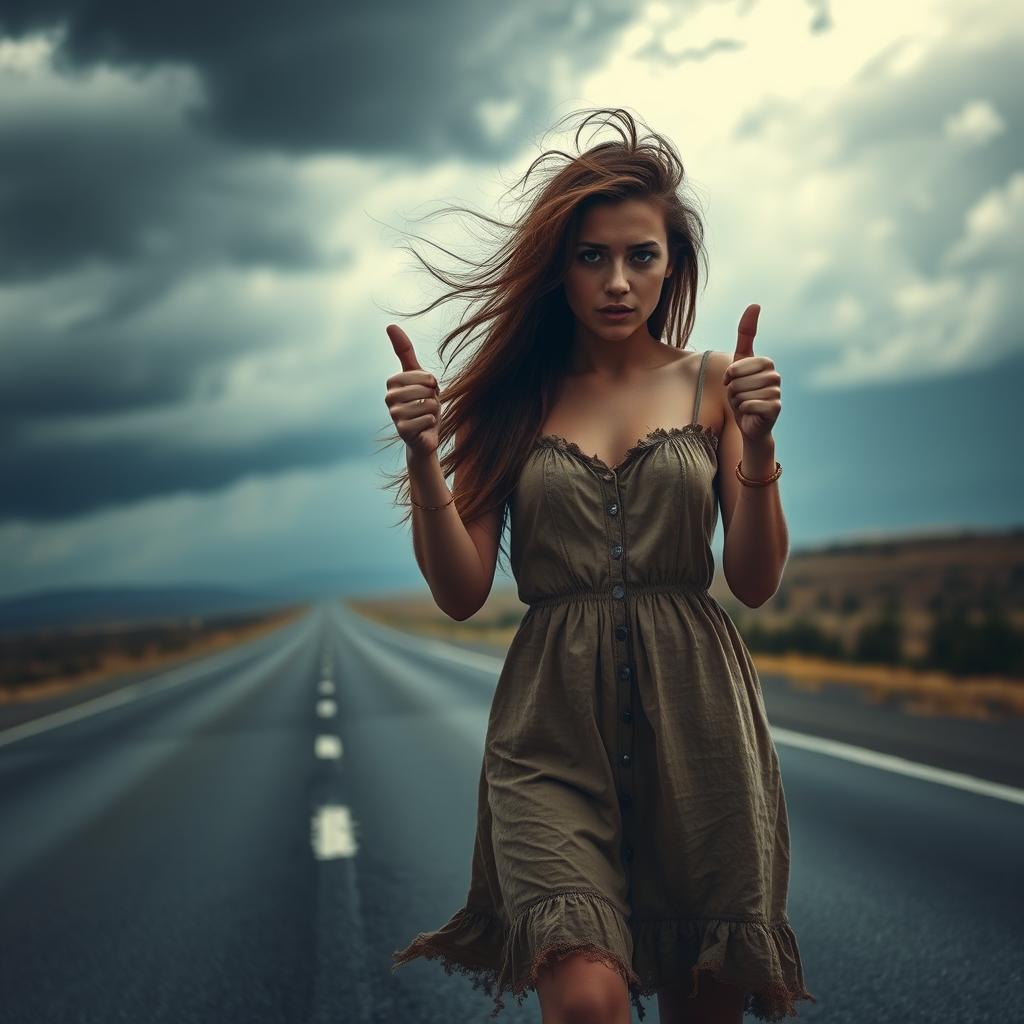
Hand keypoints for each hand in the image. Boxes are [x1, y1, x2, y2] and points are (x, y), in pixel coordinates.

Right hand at [385, 324, 439, 457]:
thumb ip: (405, 352)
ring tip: (425, 417)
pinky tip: (424, 427)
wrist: (424, 436)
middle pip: (425, 389)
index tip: (426, 391)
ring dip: (433, 412)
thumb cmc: (423, 404)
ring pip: (428, 404)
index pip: (424, 376)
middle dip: (433, 398)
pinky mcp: (401, 430)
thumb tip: (390, 325)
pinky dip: (431, 423)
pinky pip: (428, 419)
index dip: (432, 384)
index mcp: (392, 382)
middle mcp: (389, 397)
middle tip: (426, 406)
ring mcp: (394, 414)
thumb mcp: (419, 377)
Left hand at [722, 304, 780, 443]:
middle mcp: (775, 375)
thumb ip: (746, 335)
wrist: (749, 424)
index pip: (736, 365)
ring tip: (745, 404)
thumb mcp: (739, 363)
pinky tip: (750, 413)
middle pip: (738, 380)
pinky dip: (743, 410)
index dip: (729, 376)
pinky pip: (748, 404)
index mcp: (765, 362)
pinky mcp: (776, 407)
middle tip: (739, 396)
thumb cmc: (742, 393)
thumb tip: (756, 304)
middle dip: (732, 391)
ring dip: (737, 401)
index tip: (732, 381)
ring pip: (742, 393)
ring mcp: (777, 391)